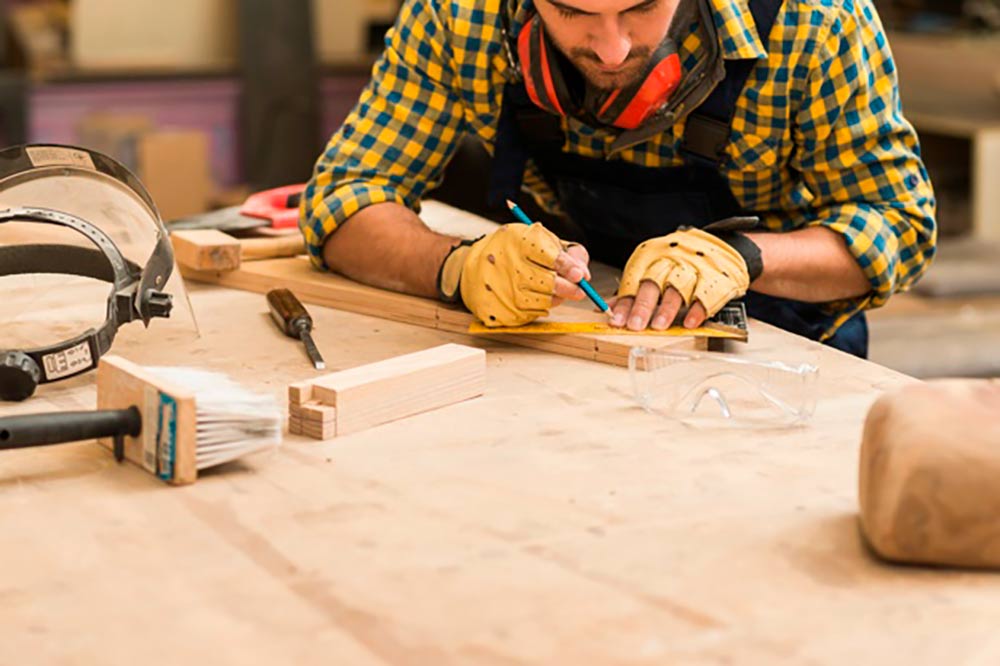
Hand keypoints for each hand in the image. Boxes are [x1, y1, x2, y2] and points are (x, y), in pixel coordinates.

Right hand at [438, 224, 590, 326]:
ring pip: (546, 302)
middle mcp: (510, 267)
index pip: (553, 259)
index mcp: (520, 243)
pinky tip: (532, 296)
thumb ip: (567, 253)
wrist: (473, 267)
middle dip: (570, 288)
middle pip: (551, 284)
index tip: (581, 276)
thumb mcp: (539, 240)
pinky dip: (539, 307)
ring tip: (550, 288)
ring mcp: (504, 292)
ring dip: (555, 298)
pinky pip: (533, 314)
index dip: (570, 268)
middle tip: (579, 290)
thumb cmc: (513, 251)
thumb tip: (584, 275)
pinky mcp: (501, 311)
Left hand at [610, 228, 750, 331]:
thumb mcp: (652, 268)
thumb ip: (632, 289)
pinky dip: (697, 310)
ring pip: (678, 288)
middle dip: (643, 305)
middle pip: (653, 283)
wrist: (719, 245)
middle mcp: (670, 260)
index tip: (617, 321)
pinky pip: (706, 295)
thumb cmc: (678, 261)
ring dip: (667, 309)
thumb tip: (606, 309)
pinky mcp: (716, 278)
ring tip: (659, 326)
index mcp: (650, 257)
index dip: (625, 303)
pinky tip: (689, 323)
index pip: (633, 282)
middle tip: (635, 325)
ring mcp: (694, 268)